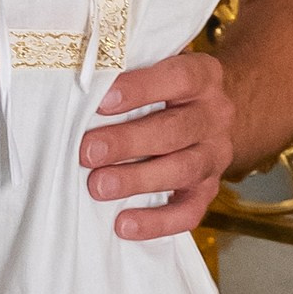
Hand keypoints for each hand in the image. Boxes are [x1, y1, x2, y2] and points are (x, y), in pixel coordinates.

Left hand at [80, 47, 235, 239]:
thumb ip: (127, 76)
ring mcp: (215, 155)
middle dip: (128, 142)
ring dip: (137, 179)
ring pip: (183, 169)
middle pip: (176, 129)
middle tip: (88, 152)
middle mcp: (215, 116)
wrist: (209, 114)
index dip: (141, 89)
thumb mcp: (156, 69)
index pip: (178, 77)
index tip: (102, 101)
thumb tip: (77, 92)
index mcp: (204, 76)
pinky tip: (124, 224)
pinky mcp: (209, 190)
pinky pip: (190, 211)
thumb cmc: (165, 90)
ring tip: (98, 186)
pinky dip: (157, 222)